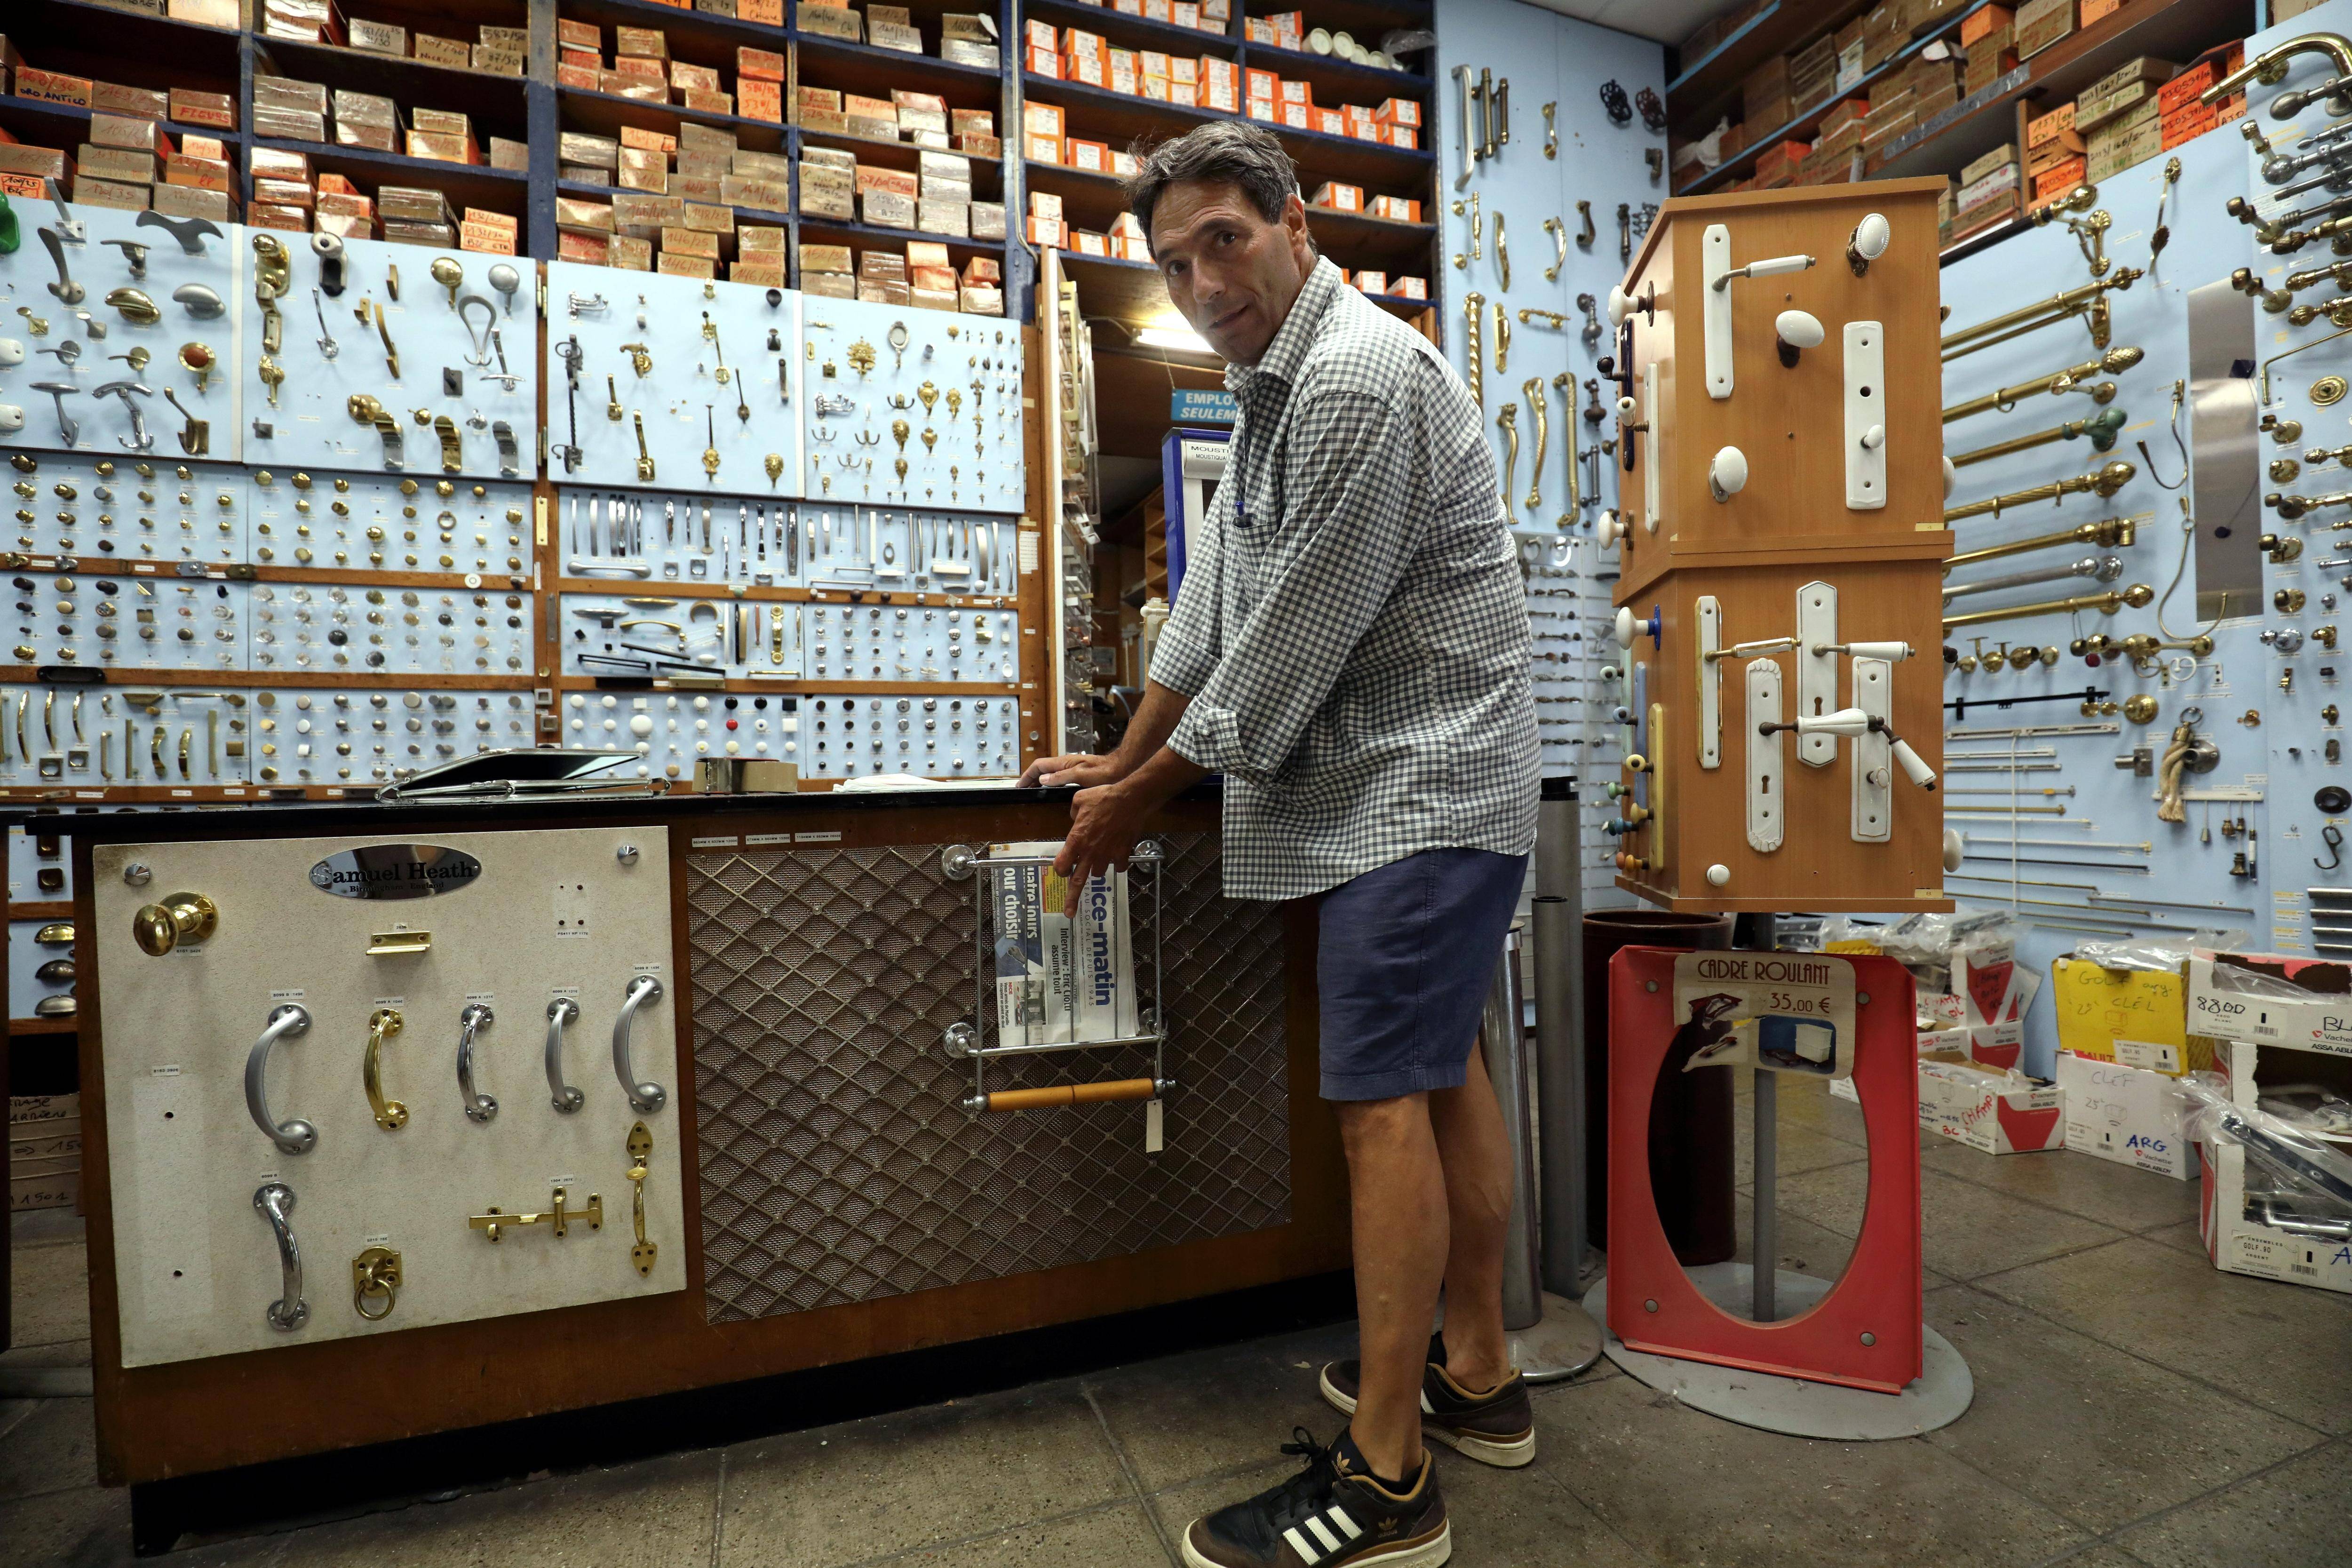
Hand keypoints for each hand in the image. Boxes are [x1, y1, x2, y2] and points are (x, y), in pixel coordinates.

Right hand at [1018, 751, 1127, 788]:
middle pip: (1042, 769)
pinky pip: (1058, 777)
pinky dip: (1050, 783)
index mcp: (1064, 763)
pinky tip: (1052, 791)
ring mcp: (1072, 768)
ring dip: (1040, 781)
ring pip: (1050, 773)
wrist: (1121, 769)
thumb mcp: (1081, 776)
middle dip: (1031, 778)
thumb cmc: (1104, 773)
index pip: (1039, 766)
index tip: (1019, 785)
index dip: (1027, 775)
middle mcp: (1066, 764)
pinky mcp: (1078, 773)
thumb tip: (1042, 779)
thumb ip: (1061, 777)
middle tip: (1023, 790)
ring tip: (1033, 791)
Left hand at [1054, 781, 1146, 915]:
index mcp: (1076, 840)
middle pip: (1078, 881)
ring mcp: (1107, 855)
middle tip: (1069, 913)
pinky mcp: (1122, 854)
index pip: (1061, 865)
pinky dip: (1116, 863)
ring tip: (1099, 857)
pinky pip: (1118, 867)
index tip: (1061, 871)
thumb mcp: (1079, 800)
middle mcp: (1090, 852)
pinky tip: (1116, 853)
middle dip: (1072, 899)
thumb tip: (1075, 820)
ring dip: (1096, 868)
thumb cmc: (1104, 797)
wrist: (1131, 800)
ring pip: (1098, 873)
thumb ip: (1073, 814)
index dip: (1059, 869)